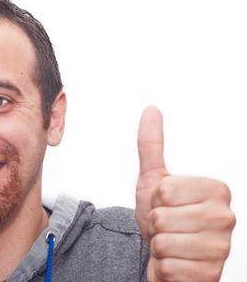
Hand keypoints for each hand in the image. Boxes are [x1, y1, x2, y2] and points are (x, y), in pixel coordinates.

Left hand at [135, 106, 235, 281]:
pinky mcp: (210, 275)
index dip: (155, 200)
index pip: (165, 191)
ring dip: (158, 246)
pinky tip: (176, 262)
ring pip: (163, 243)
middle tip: (167, 227)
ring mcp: (221, 249)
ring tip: (171, 243)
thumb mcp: (153, 179)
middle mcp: (225, 217)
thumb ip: (151, 145)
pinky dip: (163, 267)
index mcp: (216, 190)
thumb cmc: (163, 217)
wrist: (166, 255)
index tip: (167, 205)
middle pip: (161, 218)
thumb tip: (151, 109)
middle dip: (155, 225)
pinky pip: (167, 267)